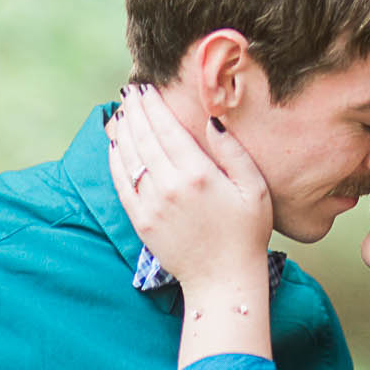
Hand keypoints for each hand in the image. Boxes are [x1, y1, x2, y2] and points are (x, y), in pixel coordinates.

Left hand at [108, 84, 273, 297]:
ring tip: (121, 111)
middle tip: (129, 91)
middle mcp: (170, 186)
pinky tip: (115, 145)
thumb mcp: (254, 188)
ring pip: (129, 157)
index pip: (167, 130)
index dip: (154, 106)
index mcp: (198, 175)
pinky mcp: (141, 222)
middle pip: (144, 138)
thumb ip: (233, 152)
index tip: (146, 88)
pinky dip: (115, 161)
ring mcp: (151, 205)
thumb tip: (211, 121)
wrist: (223, 280)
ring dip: (123, 131)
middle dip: (135, 111)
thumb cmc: (246, 232)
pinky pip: (121, 184)